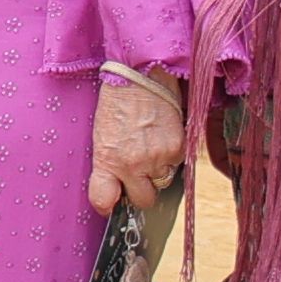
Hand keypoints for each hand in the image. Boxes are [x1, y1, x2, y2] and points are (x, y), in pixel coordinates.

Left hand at [85, 74, 186, 216]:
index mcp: (107, 160)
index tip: (111, 203)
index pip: (103, 200)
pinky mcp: (179, 149)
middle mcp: (133, 165)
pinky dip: (171, 156)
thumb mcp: (102, 136)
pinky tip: (162, 137)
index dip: (108, 204)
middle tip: (138, 173)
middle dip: (141, 190)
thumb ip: (108, 164)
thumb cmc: (117, 104)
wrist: (141, 77)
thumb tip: (117, 189)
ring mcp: (158, 158)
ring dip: (158, 171)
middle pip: (143, 199)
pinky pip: (177, 165)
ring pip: (163, 182)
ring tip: (150, 146)